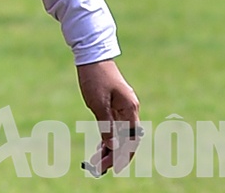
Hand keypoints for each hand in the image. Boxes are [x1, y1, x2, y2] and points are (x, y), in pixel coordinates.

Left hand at [77, 58, 140, 172]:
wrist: (93, 56)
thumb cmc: (95, 77)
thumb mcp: (97, 102)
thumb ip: (106, 125)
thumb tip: (112, 146)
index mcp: (130, 109)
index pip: (131, 139)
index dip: (123, 155)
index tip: (112, 167)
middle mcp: (130, 111)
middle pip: (127, 139)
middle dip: (116, 155)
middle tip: (101, 169)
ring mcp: (123, 109)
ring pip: (120, 135)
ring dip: (111, 149)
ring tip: (99, 164)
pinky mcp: (115, 107)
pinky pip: (114, 127)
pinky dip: (108, 138)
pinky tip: (100, 149)